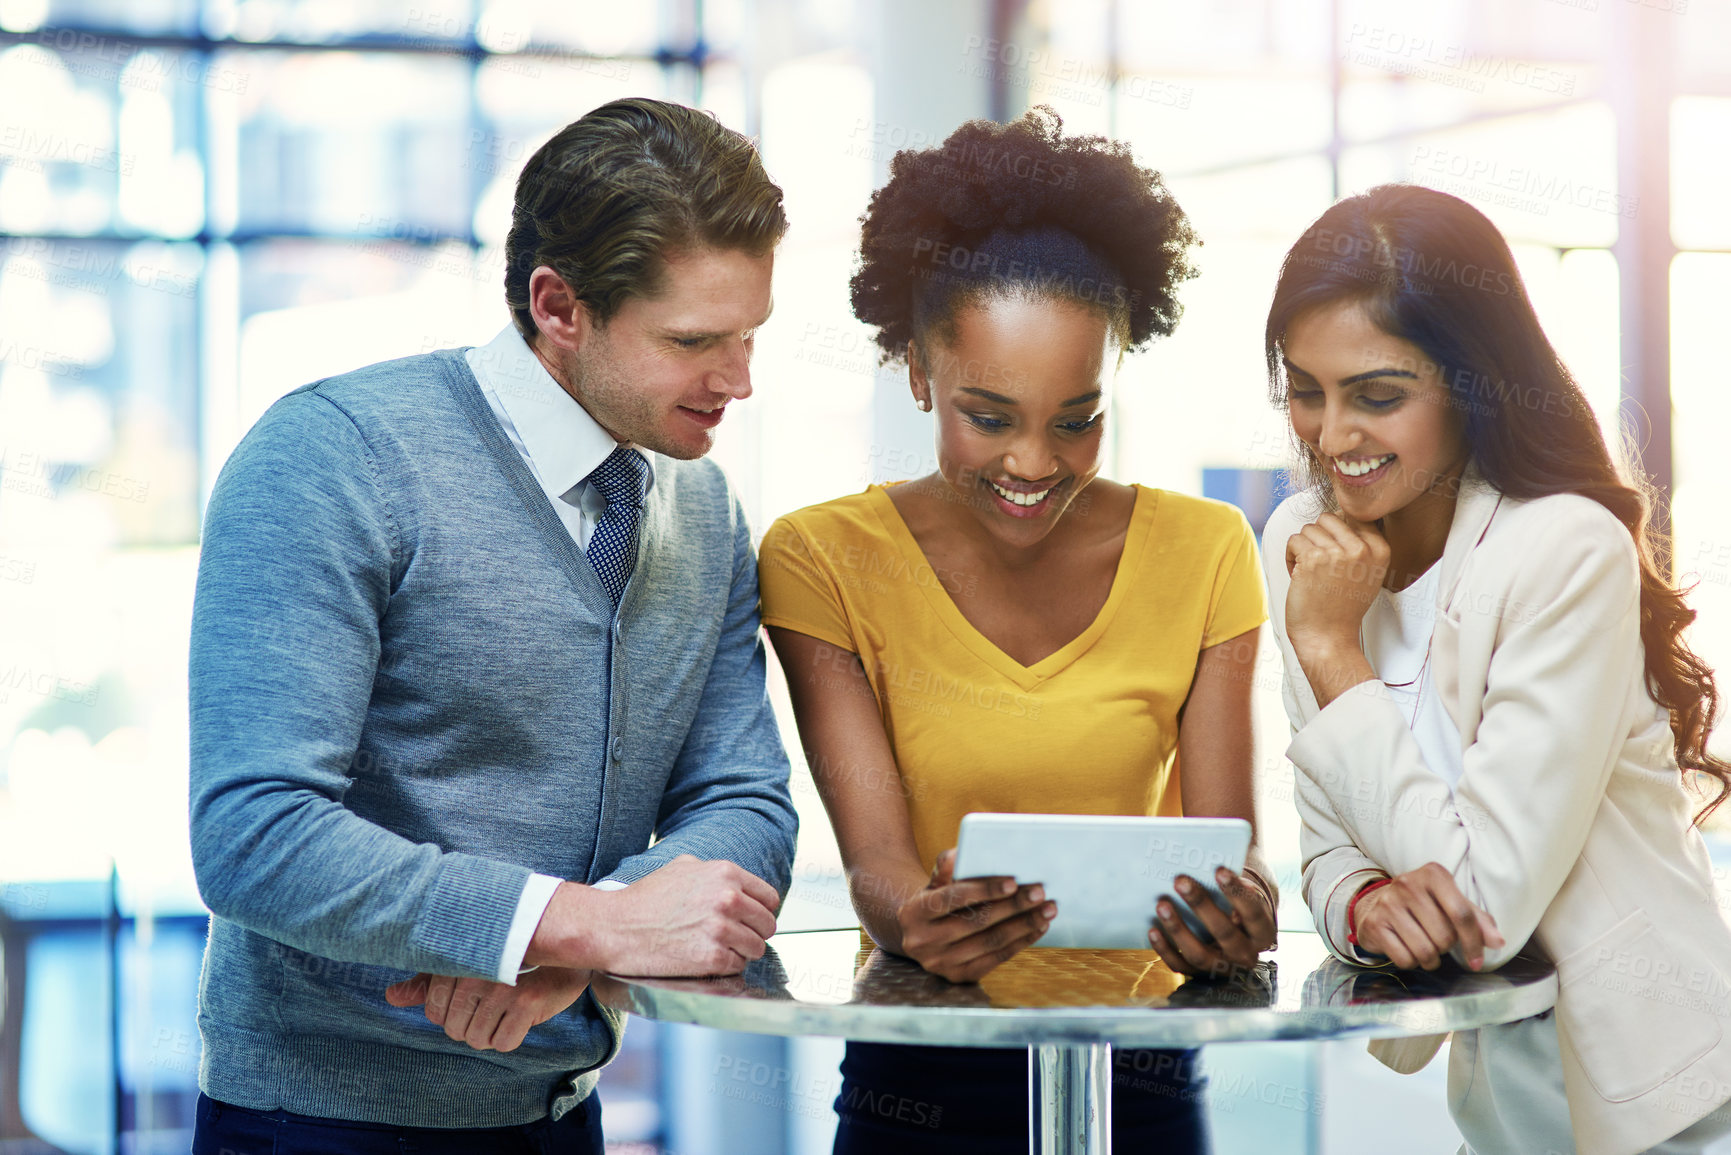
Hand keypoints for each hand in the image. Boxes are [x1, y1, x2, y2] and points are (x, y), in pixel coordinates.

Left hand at [384, 966, 591, 1051]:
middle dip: (469, 1025)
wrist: (564, 946)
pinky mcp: (528, 1002)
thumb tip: (391, 997)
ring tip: (502, 1011)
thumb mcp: (467, 962)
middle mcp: (477, 973)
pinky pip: (503, 1043)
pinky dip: (508, 1038)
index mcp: (459, 959)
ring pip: (477, 1039)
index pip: (434, 1009)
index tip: (470, 999)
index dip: (449, 1014)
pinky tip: (517, 1018)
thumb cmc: (510, 956)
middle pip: (454, 1028)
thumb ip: (428, 981)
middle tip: (489, 1006)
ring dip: (489, 1033)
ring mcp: (503, 988)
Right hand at [581, 855, 780, 976]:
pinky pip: (738, 966)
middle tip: (734, 939)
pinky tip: (706, 960)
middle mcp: (728, 899)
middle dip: (754, 933)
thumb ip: (715, 872)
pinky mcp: (711, 958)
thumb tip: (739, 886)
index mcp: (725, 873)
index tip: (750, 921)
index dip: (760, 912)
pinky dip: (727, 967)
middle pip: (767, 925)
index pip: (769, 898)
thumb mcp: (683, 867)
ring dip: (741, 952)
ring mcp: (721, 929)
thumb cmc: (645, 899)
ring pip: (756, 948)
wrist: (614, 927)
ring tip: (718, 950)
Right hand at [896, 848, 1053, 982]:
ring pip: (990, 942)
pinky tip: (1037, 927)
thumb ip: (947, 868)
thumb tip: (960, 852)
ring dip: (1023, 925)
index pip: (952, 898)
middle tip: (1039, 892)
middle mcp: (922, 943)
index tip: (1013, 881)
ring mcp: (940, 964)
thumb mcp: (934, 883)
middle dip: (1012, 906)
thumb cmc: (935, 901)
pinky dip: (1021, 942)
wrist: (920, 936)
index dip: (983, 889)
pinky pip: (996, 958)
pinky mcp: (959, 976)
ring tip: (1047, 909)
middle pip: (976, 922)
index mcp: (913, 913)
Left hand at [1148, 867, 1276, 979]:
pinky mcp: (1199, 975)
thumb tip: (1223, 864)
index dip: (1237, 892)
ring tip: (1161, 904)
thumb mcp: (1245, 897)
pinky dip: (1165, 949)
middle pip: (1224, 932)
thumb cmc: (1238, 907)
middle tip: (1181, 880)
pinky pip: (1180, 965)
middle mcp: (1246, 955)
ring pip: (1199, 954)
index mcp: (1262, 933)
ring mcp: (1221, 968)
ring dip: (1178, 929)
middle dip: (1201, 905)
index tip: (1219, 870)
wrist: (1237, 938)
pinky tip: (1152, 930)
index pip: (1253, 913)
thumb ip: (1238, 884)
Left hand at [1284, 513, 1389, 657]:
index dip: (1335, 533)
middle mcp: (1362, 549)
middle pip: (1328, 518)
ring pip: (1308, 529)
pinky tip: (1298, 576)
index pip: (1354, 516)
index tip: (1333, 556)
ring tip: (1309, 573)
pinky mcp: (1313, 559)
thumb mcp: (1367, 574)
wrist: (1328, 638)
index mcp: (1380, 550)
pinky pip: (1294, 541)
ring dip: (1302, 549)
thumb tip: (1343, 514)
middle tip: (1317, 564)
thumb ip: (1361, 545)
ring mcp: (1337, 553)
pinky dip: (1290, 557)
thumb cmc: (1342, 609)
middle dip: (1316, 538)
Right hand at [1353, 863, 1504, 970]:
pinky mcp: (1374, 923)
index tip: (1477, 960)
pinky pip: (1404, 959)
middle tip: (1437, 939)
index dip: (1473, 942)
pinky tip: (1407, 949)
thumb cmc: (1423, 906)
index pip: (1462, 914)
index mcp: (1433, 874)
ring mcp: (1388, 903)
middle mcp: (1408, 884)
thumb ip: (1477, 921)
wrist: (1374, 904)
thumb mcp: (1450, 904)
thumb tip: (1498, 942)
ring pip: (1425, 951)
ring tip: (1424, 946)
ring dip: (1430, 959)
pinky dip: (1411, 962)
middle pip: (1444, 936)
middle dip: (1445, 947)